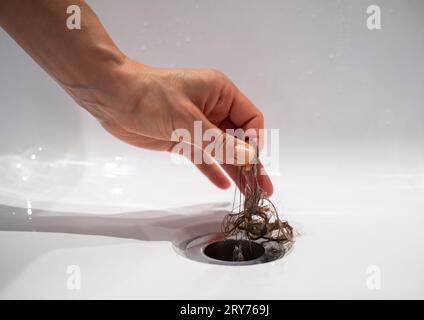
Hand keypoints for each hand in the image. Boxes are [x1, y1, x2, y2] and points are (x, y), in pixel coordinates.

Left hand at [69, 58, 272, 194]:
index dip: (254, 142)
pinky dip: (212, 170)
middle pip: (239, 140)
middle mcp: (213, 109)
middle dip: (251, 163)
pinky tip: (223, 185)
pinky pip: (203, 157)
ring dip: (236, 171)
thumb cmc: (150, 97)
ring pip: (223, 151)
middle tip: (263, 190)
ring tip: (250, 194)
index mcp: (220, 94)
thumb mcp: (187, 118)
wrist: (110, 96)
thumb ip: (218, 141)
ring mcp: (197, 126)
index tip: (252, 163)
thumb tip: (249, 158)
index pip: (250, 120)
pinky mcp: (182, 140)